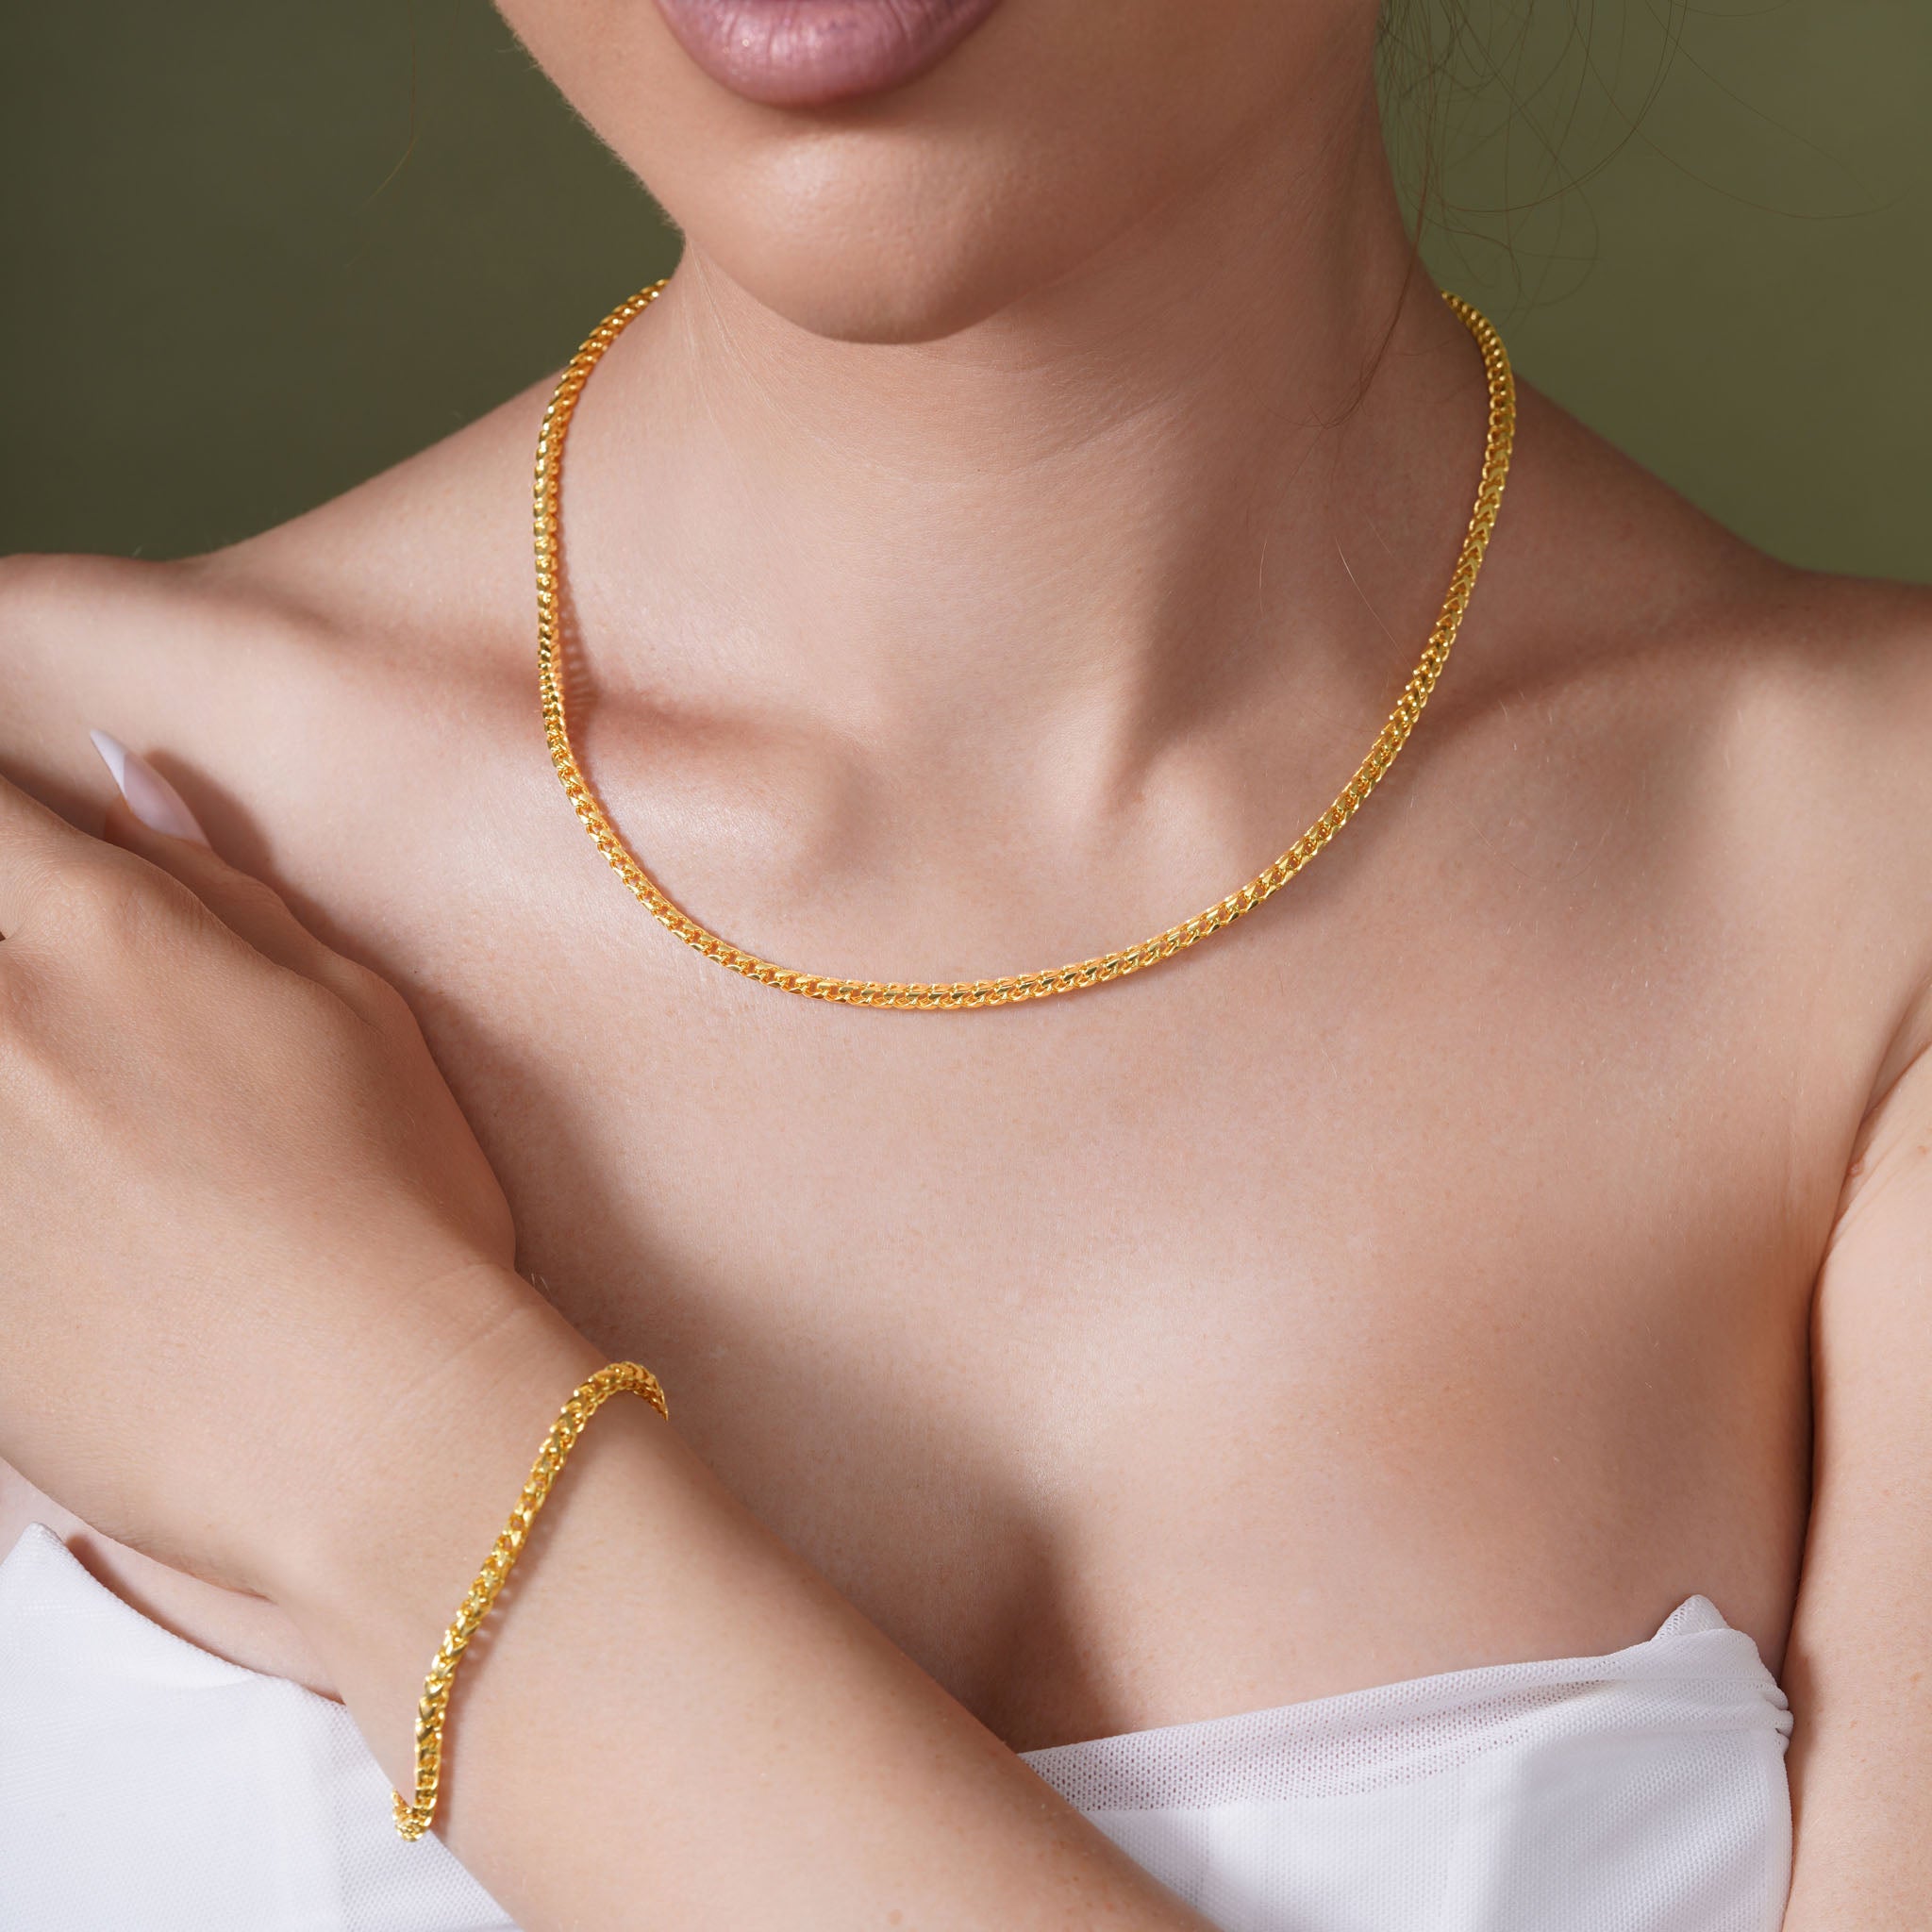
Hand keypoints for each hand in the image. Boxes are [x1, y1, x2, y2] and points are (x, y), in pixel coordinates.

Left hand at [0, 758, 556, 1599]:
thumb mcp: (356, 1014)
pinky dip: (9, 1187)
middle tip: (91, 1050)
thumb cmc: (401, 1204)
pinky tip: (69, 1220)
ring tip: (96, 1146)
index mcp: (105, 936)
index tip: (36, 874)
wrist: (372, 1422)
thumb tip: (123, 784)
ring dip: (13, 1076)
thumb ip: (218, 889)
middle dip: (13, 956)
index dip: (9, 832)